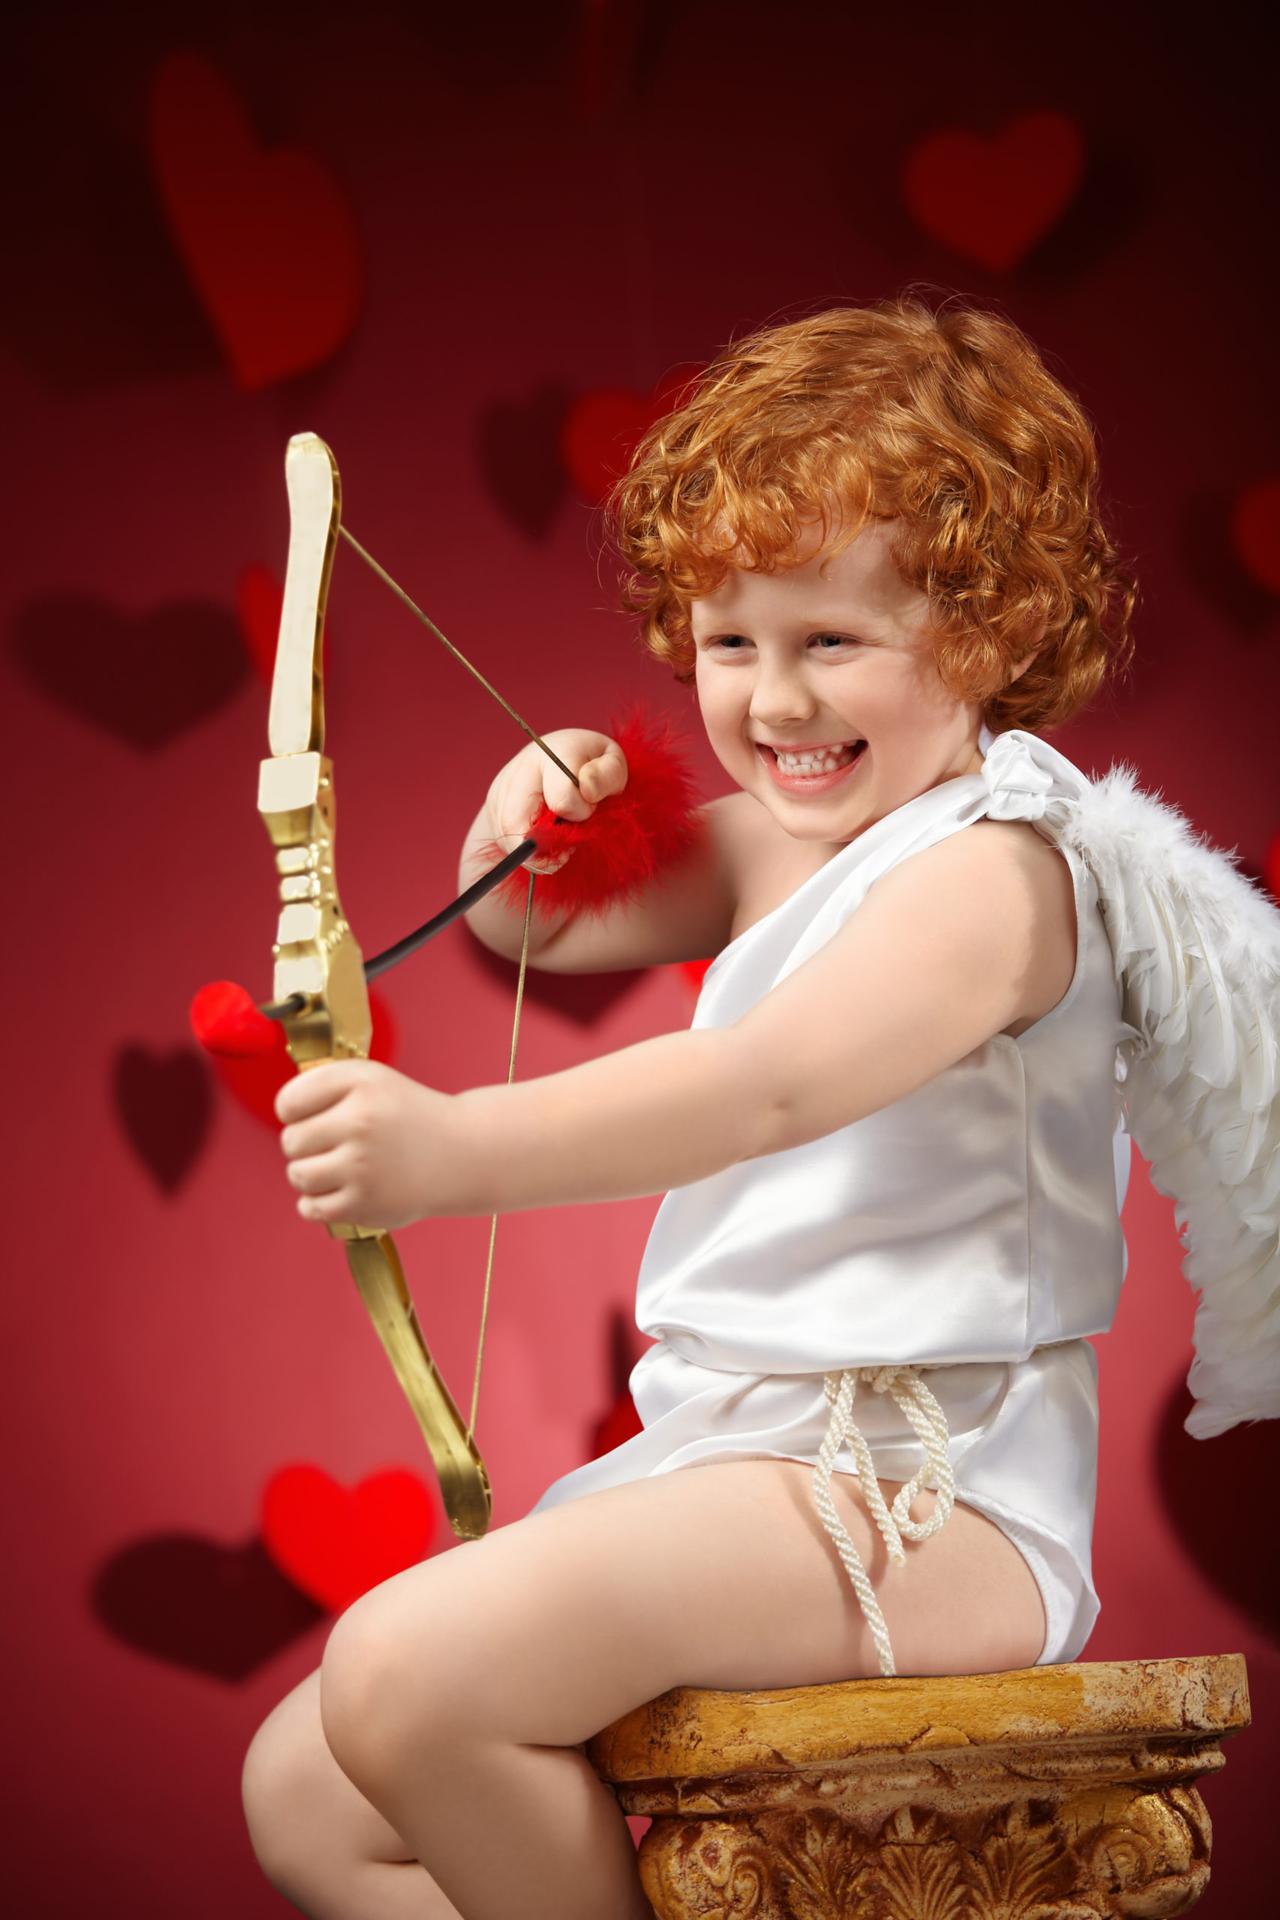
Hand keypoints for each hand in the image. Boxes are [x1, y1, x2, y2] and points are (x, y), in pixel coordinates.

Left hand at [275, 1059, 474, 1228]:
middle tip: (336, 1144)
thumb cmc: (406, 1114)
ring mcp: (361, 1166)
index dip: (296, 1111)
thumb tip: (281, 1111)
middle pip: (290, 1141)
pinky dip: (317, 1203)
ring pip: (297, 1175)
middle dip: (306, 1144)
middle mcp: (360, 1122)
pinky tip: (341, 1189)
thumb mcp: (371, 1079)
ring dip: (310, 1174)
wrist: (460, 1154)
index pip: (287, 1103)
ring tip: (338, 1168)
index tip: (320, 1115)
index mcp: (360, 1084)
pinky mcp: (363, 1204)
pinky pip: (309, 1207)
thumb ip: (323, 1084)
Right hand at [486, 728, 627, 873]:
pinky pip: (502, 840)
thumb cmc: (592, 768)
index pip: (562, 800)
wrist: (562, 759)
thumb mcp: (612, 766)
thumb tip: (587, 789)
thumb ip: (607, 776)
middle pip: (518, 823)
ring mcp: (500, 787)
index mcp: (553, 754)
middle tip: (567, 847)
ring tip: (558, 838)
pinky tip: (542, 839)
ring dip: (535, 850)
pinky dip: (523, 850)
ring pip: (507, 836)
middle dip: (545, 845)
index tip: (590, 809)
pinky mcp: (492, 806)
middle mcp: (519, 768)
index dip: (581, 814)